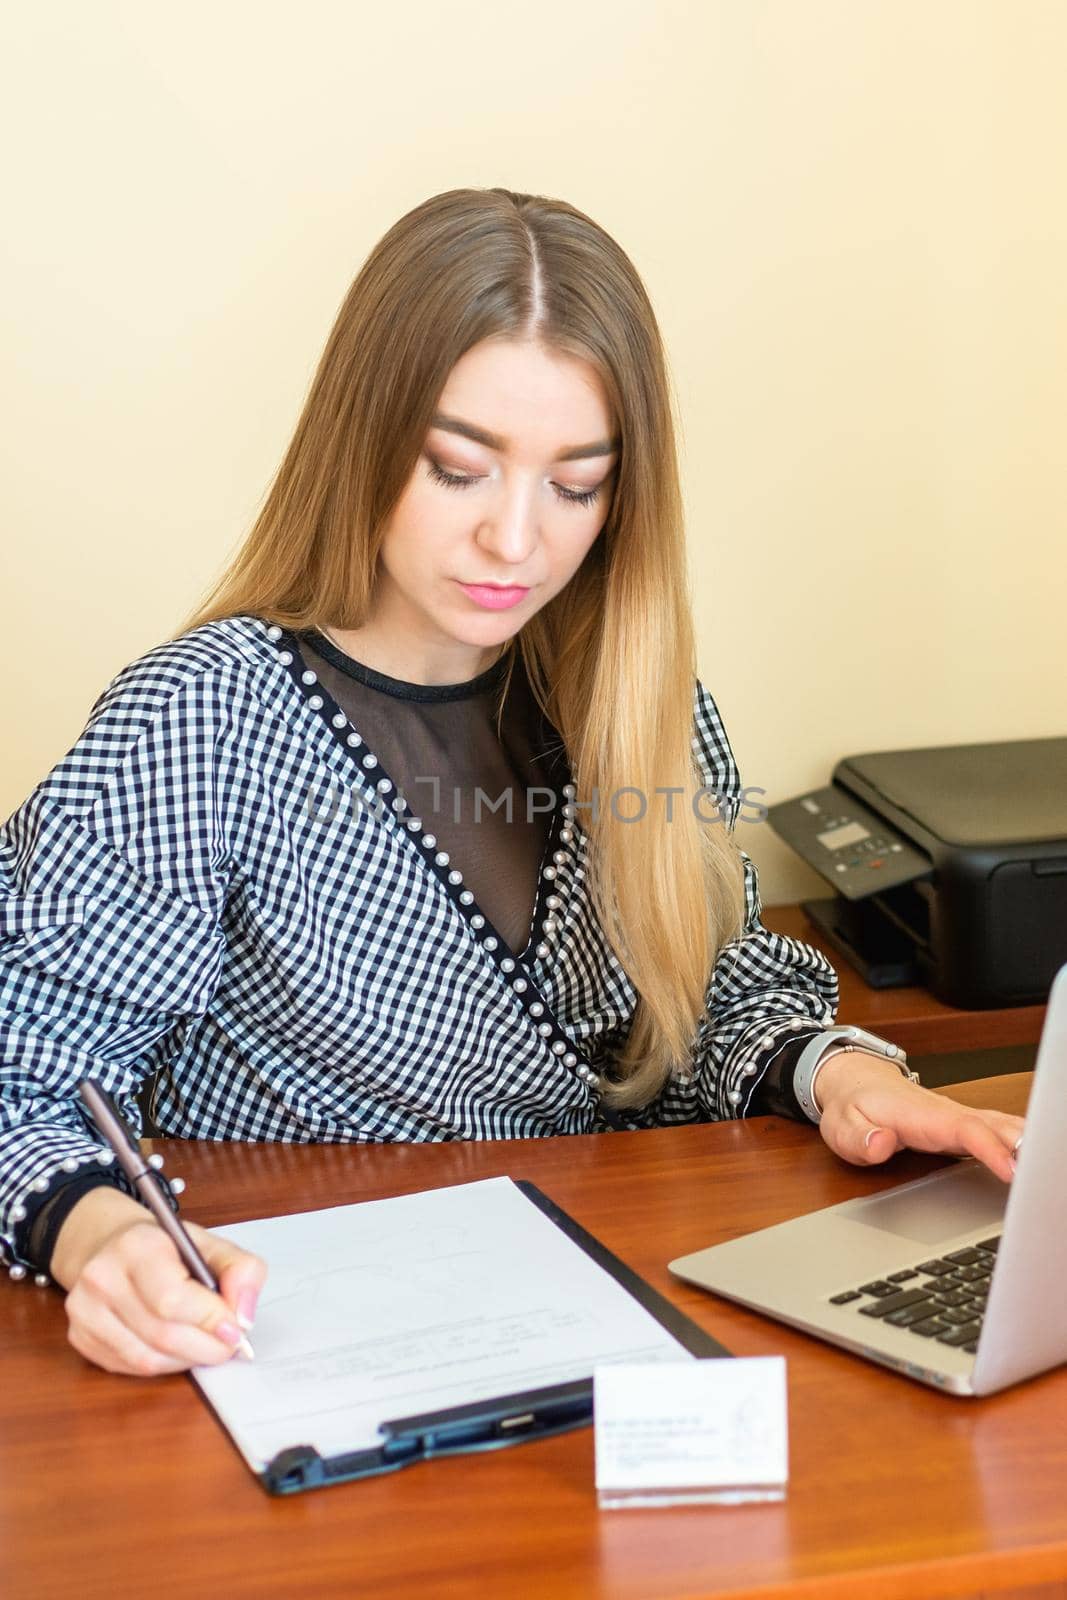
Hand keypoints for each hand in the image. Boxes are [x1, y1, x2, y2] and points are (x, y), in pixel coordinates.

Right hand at [61, 1200, 266, 1376]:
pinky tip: (175, 1348)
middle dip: (206, 1348)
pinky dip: (162, 1365)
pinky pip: (129, 1368)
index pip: (173, 1298)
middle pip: (162, 1334)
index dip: (210, 1320)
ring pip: (146, 1359)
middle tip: (228, 1346)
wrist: (112, 1246)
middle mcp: (103, 1276)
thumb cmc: (166, 1248)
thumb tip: (244, 1317)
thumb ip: (241, 1271)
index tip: (236, 1330)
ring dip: (186, 1360)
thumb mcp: (210, 1244)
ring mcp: (85, 1310)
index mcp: (138, 1244)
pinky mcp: (80, 1337)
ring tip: (204, 1345)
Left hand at [814, 1050, 1024, 1184]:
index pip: (964, 1129)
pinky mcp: (964, 1125)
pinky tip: (1036, 1160)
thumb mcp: (841, 1127)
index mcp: (922, 1115)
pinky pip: (1001, 1131)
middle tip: (1044, 1177)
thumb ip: (859, 1138)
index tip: (1011, 1172)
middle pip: (996, 1126)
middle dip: (1025, 1147)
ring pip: (1004, 1126)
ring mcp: (959, 1118)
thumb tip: (881, 1143)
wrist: (855, 1081)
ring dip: (1030, 1144)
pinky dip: (1024, 1144)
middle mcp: (948, 1113)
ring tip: (1046, 1171)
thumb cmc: (853, 1106)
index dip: (990, 1149)